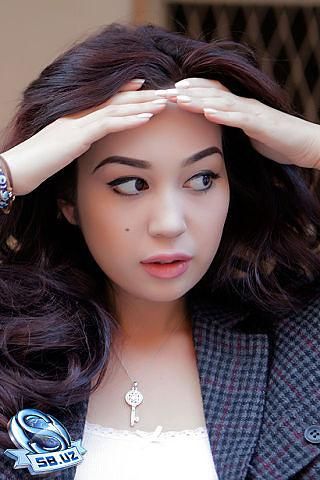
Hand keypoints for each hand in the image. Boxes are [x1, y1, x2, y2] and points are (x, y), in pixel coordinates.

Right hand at [1, 80, 167, 194]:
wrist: (16, 169)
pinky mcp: (77, 136)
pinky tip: (148, 118)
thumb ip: (77, 147)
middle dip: (145, 96)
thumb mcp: (62, 153)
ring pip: (117, 109)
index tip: (146, 87)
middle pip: (118, 101)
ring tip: (166, 102)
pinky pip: (108, 125)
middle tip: (168, 92)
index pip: (107, 101)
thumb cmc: (36, 166)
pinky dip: (129, 120)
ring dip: (144, 105)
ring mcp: (78, 124)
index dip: (128, 92)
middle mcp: (79, 116)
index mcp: (76, 119)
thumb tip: (86, 149)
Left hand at [172, 78, 319, 169]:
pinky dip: (224, 115)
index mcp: (239, 107)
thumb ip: (231, 130)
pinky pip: (240, 118)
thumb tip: (212, 134)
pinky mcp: (262, 125)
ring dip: (200, 99)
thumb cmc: (276, 141)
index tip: (170, 92)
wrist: (304, 145)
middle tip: (165, 92)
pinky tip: (208, 112)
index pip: (212, 92)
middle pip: (212, 93)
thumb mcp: (247, 135)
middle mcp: (244, 105)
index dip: (192, 90)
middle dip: (188, 92)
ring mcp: (253, 113)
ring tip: (180, 97)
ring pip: (223, 102)